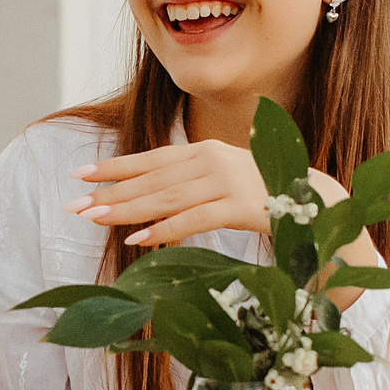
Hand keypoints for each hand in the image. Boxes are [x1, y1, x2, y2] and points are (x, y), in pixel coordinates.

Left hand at [66, 139, 276, 246]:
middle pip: (151, 180)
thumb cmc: (261, 195)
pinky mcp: (241, 206)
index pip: (149, 159)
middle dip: (110, 193)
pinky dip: (164, 229)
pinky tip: (137, 239)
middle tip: (74, 206)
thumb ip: (187, 184)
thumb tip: (144, 201)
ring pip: (166, 198)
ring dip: (128, 210)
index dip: (113, 167)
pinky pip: (194, 219)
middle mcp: (211, 160)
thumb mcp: (220, 181)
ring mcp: (226, 181)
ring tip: (95, 219)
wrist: (315, 202)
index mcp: (204, 151)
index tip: (79, 175)